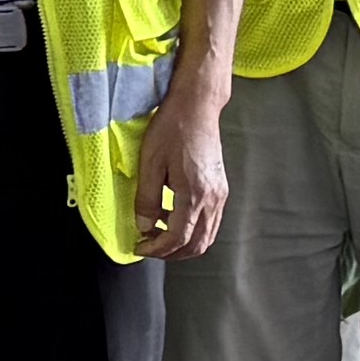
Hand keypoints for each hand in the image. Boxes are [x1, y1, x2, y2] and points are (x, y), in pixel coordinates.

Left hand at [138, 67, 234, 258]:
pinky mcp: (220, 188)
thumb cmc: (172, 129)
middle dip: (171, 253)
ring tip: (157, 236)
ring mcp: (220, 195)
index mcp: (195, 194)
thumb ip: (146, 199)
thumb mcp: (150, 163)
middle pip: (197, 244)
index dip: (157, 249)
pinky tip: (172, 219)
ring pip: (206, 236)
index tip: (138, 247)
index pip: (178, 238)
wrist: (197, 107)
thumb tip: (143, 226)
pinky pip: (210, 222)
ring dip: (183, 244)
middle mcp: (213, 199)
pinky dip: (193, 231)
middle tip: (148, 247)